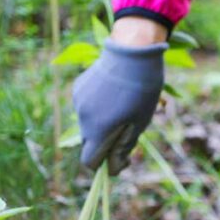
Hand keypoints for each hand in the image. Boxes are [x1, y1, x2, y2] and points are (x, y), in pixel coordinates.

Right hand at [72, 30, 168, 174]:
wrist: (132, 51)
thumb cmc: (142, 90)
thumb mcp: (139, 123)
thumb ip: (123, 148)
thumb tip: (113, 168)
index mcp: (97, 130)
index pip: (89, 162)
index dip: (104, 165)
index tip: (121, 158)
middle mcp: (82, 118)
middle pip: (89, 143)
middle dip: (105, 143)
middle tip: (128, 128)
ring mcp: (78, 102)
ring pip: (87, 123)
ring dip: (101, 123)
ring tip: (122, 104)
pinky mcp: (78, 88)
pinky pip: (86, 107)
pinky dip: (97, 107)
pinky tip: (112, 92)